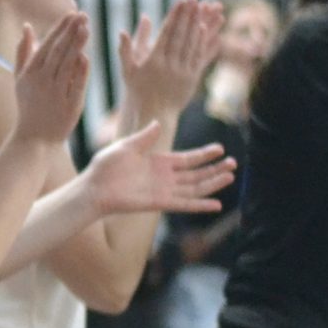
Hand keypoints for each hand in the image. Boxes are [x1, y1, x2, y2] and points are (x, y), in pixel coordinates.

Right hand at [11, 10, 92, 143]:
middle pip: (58, 52)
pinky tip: (86, 56)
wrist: (34, 138)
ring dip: (77, 45)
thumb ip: (23, 52)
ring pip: (67, 65)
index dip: (60, 29)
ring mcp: (55, 93)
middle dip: (70, 32)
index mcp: (30, 73)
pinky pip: (76, 85)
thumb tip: (27, 27)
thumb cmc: (29, 106)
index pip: (47, 45)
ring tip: (87, 28)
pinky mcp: (69, 106)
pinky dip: (80, 71)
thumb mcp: (20, 79)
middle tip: (83, 14)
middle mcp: (42, 81)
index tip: (72, 14)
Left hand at [82, 120, 235, 216]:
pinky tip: (217, 205)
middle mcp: (164, 178)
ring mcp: (163, 191)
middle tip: (233, 163)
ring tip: (230, 176)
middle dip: (214, 169)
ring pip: (194, 188)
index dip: (204, 155)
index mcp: (158, 162)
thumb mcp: (126, 146)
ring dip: (212, 183)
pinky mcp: (159, 203)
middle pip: (196, 174)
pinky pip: (184, 204)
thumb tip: (158, 123)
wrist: (93, 188)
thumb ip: (145, 137)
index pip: (188, 159)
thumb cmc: (105, 168)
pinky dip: (200, 205)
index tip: (220, 149)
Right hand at [118, 0, 222, 122]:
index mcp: (153, 62)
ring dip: (197, 24)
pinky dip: (202, 41)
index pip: (166, 33)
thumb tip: (122, 31)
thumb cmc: (138, 92)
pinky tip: (204, 29)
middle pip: (181, 35)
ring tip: (202, 9)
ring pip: (191, 44)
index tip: (181, 1)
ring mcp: (182, 72)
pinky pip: (198, 56)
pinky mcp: (192, 78)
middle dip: (187, 15)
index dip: (175, 15)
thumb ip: (126, 50)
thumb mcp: (128, 71)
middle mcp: (168, 65)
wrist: (154, 114)